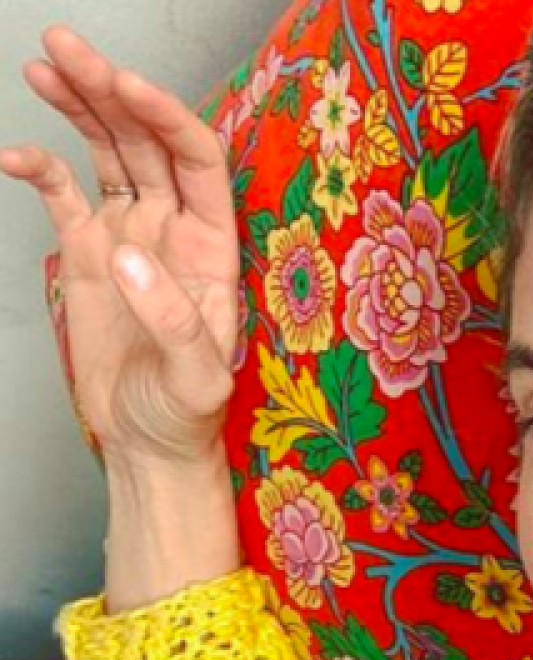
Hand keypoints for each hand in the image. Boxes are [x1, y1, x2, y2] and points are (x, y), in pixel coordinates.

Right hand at [1, 26, 239, 474]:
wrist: (150, 442)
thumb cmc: (188, 416)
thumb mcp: (197, 380)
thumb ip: (173, 319)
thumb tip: (129, 254)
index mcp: (214, 245)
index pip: (196, 159)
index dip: (164, 116)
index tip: (123, 85)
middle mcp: (176, 228)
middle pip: (145, 140)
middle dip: (110, 91)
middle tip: (67, 46)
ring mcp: (131, 234)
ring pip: (107, 153)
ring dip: (78, 108)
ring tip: (42, 66)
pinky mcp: (89, 254)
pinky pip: (63, 195)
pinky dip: (39, 169)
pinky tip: (13, 155)